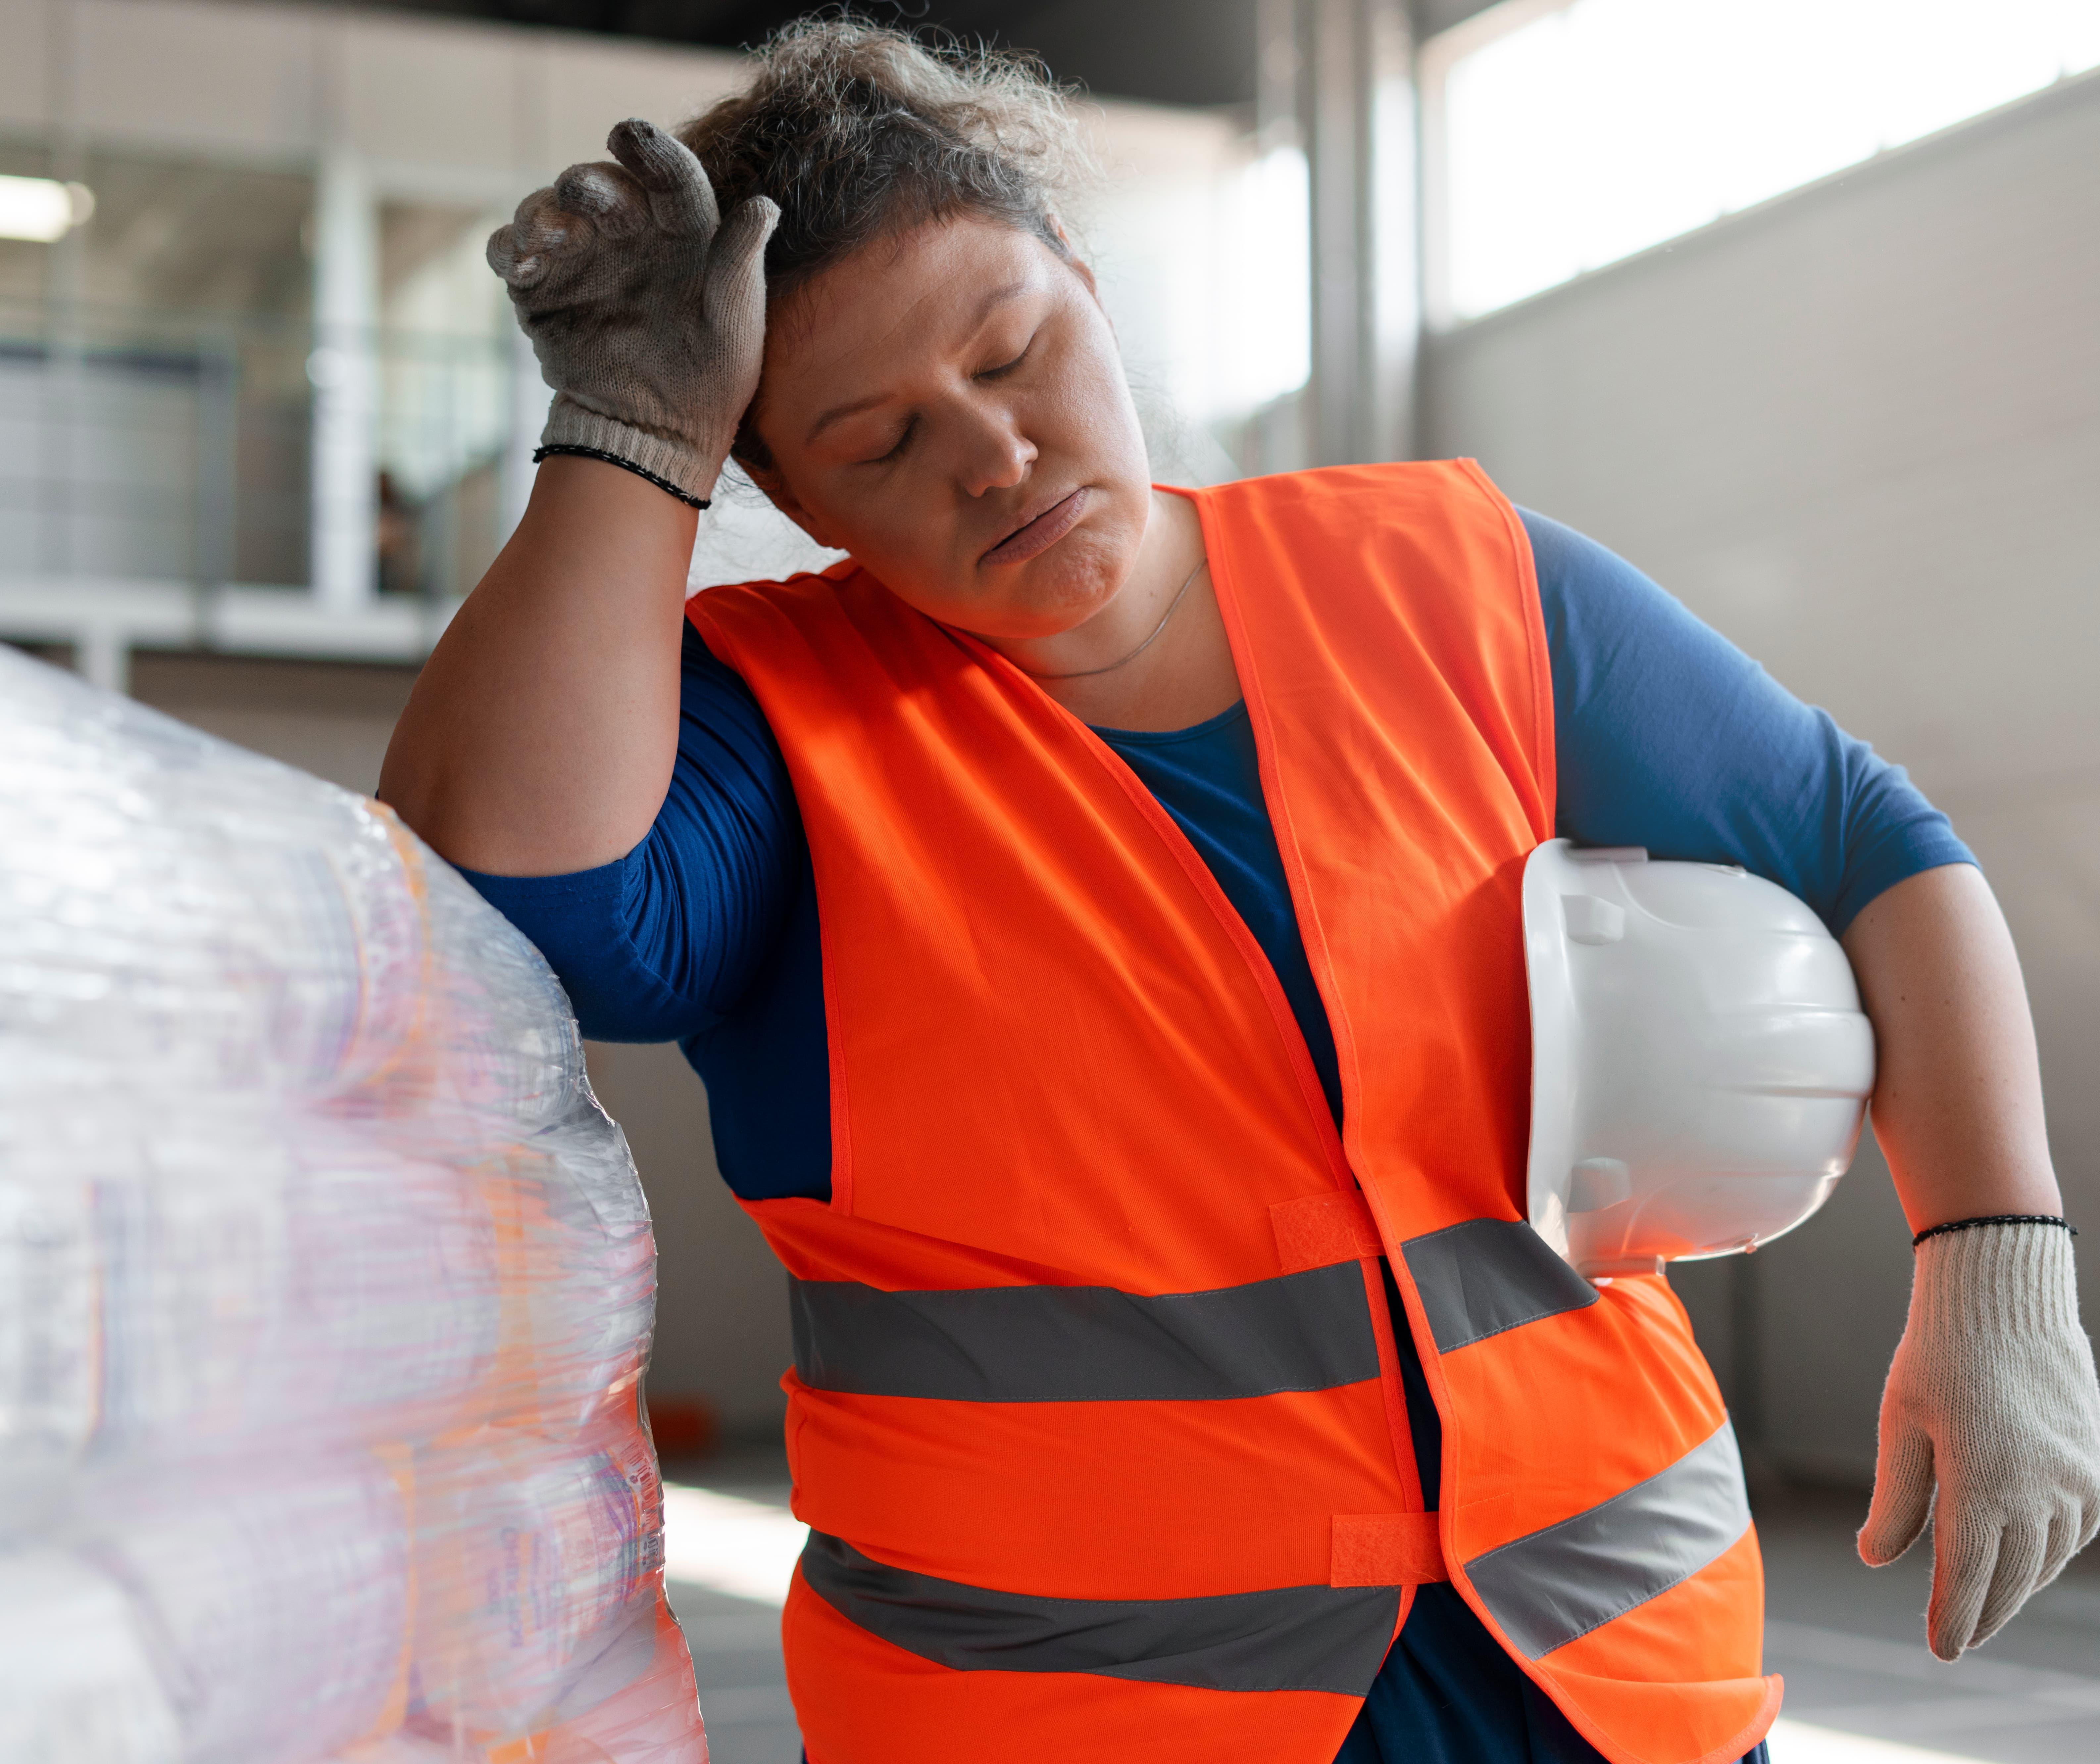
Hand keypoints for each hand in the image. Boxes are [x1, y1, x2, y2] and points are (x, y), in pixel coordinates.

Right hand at [488, 119, 777, 504]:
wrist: (657, 434)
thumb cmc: (709, 381)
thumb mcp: (734, 327)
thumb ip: (739, 265)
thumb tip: (766, 205)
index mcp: (682, 235)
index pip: (669, 179)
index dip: (651, 152)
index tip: (629, 134)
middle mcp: (628, 235)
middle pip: (602, 187)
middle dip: (588, 183)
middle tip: (579, 193)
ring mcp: (580, 258)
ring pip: (550, 211)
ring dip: (541, 213)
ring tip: (544, 236)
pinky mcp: (541, 288)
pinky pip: (512, 253)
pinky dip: (506, 248)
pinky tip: (516, 261)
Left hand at [1859, 1220, 2099, 1658]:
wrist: (2003, 1298)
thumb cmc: (1937, 1355)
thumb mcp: (1901, 1424)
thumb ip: (1895, 1499)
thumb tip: (1876, 1560)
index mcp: (1982, 1485)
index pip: (1967, 1578)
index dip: (1954, 1619)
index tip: (1940, 1649)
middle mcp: (2038, 1491)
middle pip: (2010, 1579)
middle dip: (1983, 1614)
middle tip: (1959, 1638)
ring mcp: (2077, 1479)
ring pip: (2048, 1560)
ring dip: (2019, 1586)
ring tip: (1987, 1602)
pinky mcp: (2096, 1463)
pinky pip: (2079, 1530)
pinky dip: (2052, 1554)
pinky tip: (2029, 1559)